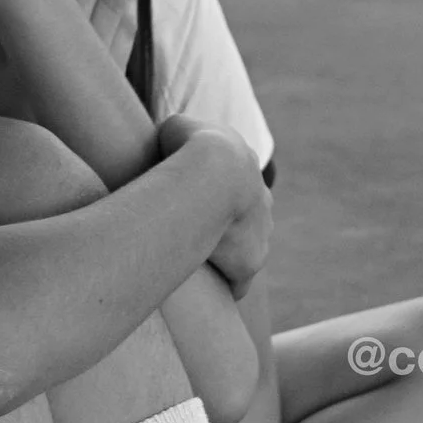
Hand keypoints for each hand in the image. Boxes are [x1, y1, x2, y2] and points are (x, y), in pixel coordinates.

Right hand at [157, 113, 269, 297]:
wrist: (215, 172)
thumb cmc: (190, 146)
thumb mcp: (178, 127)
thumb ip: (175, 135)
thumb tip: (162, 143)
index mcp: (244, 167)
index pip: (233, 185)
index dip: (213, 195)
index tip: (194, 205)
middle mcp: (261, 200)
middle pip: (243, 218)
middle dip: (223, 227)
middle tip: (192, 235)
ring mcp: (261, 231)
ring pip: (243, 249)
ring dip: (223, 256)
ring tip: (191, 264)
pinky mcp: (252, 259)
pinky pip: (239, 280)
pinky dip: (226, 285)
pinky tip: (206, 294)